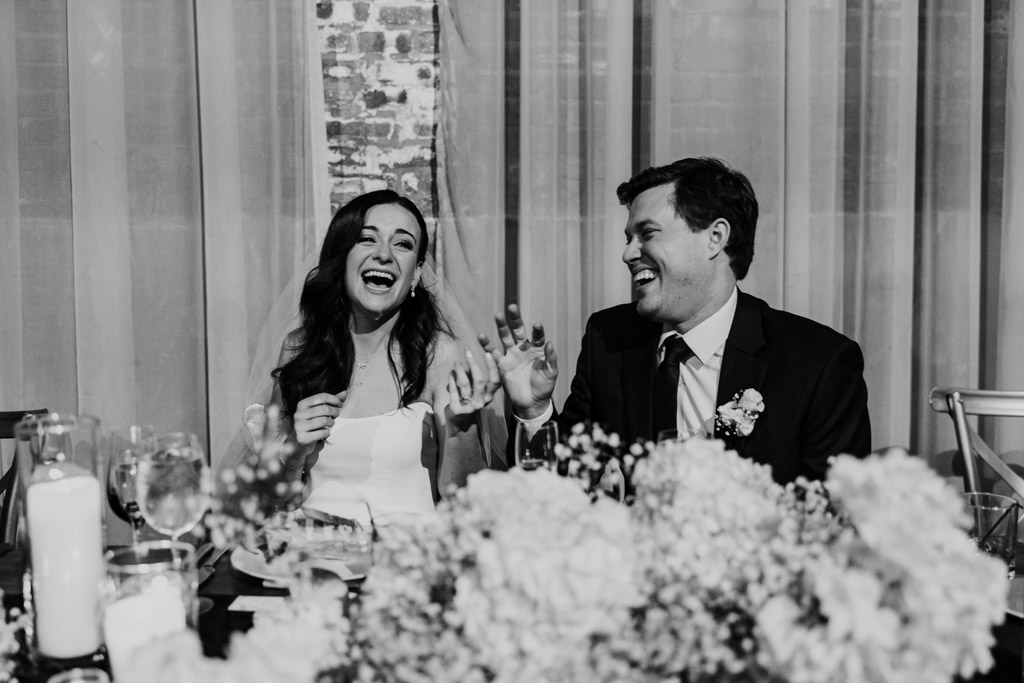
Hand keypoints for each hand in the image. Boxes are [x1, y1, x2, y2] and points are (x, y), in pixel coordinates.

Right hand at [292, 391, 345, 451]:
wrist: (300, 442)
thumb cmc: (313, 423)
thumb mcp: (320, 410)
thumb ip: (331, 401)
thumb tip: (345, 392)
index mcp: (302, 404)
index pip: (322, 397)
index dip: (335, 399)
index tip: (340, 404)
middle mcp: (299, 414)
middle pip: (325, 409)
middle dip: (335, 412)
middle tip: (336, 415)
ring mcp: (299, 427)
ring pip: (324, 421)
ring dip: (331, 423)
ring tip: (330, 424)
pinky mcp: (303, 438)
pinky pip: (322, 433)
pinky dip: (327, 433)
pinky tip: (324, 432)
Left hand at [447, 350, 499, 415]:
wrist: (461, 427)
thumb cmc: (470, 405)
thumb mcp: (477, 395)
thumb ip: (475, 381)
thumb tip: (470, 362)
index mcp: (489, 397)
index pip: (495, 381)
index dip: (492, 367)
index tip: (488, 354)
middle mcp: (481, 402)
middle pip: (479, 380)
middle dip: (473, 364)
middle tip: (468, 353)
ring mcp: (469, 407)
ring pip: (465, 384)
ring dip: (460, 370)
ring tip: (457, 363)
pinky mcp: (457, 410)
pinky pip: (453, 390)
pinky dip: (451, 380)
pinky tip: (450, 374)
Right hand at [478, 303, 557, 419]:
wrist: (531, 402)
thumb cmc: (544, 387)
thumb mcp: (551, 374)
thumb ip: (551, 359)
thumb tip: (549, 344)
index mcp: (537, 349)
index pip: (537, 336)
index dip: (537, 330)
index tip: (536, 325)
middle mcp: (524, 349)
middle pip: (519, 331)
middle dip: (515, 319)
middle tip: (512, 307)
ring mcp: (512, 355)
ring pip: (505, 338)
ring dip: (502, 327)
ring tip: (498, 315)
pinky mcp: (502, 364)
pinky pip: (493, 353)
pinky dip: (487, 345)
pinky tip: (481, 336)